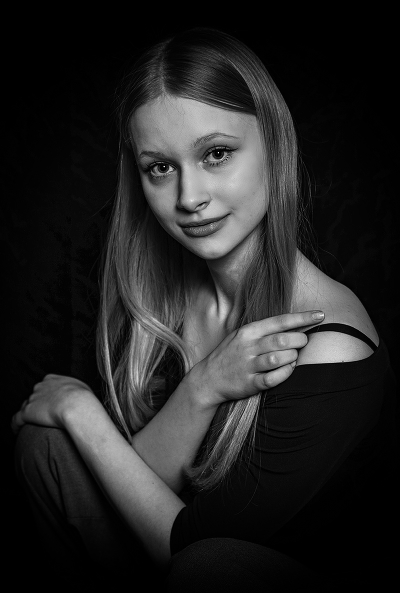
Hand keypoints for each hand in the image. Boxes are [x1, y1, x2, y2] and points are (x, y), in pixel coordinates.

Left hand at [11, 374, 95, 432]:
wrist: (77, 405)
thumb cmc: (83, 398)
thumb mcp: (81, 387)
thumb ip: (74, 389)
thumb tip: (78, 394)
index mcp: (51, 379)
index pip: (43, 387)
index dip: (45, 397)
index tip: (49, 405)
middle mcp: (40, 387)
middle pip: (33, 397)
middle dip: (36, 406)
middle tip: (42, 417)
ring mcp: (33, 399)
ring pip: (26, 408)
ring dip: (28, 416)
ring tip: (30, 426)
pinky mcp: (27, 412)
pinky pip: (16, 419)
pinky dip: (15, 425)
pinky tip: (17, 431)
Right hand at [190, 311, 323, 405]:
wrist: (207, 379)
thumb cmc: (231, 354)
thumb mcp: (242, 335)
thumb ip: (266, 330)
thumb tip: (297, 326)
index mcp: (248, 331)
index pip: (280, 321)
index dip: (303, 318)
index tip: (321, 315)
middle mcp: (248, 346)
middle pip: (282, 340)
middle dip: (300, 340)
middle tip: (304, 342)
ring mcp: (248, 365)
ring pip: (279, 359)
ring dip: (292, 357)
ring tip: (293, 357)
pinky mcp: (249, 383)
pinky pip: (273, 379)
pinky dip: (285, 373)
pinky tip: (288, 369)